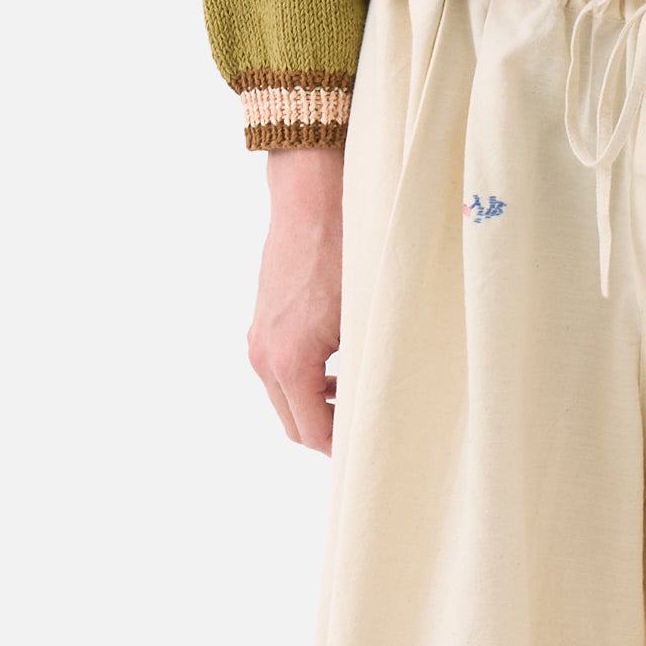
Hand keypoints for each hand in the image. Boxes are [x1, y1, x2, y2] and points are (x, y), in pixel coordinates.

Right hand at [247, 148, 343, 453]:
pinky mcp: (262, 322)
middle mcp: (264, 356)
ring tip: (360, 396)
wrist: (311, 195)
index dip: (344, 449)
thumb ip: (368, 372)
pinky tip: (340, 367)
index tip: (373, 448)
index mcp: (290, 363)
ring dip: (318, 406)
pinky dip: (307, 382)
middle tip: (371, 429)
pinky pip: (281, 371)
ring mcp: (258, 338)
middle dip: (329, 433)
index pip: (312, 434)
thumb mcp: (366, 319)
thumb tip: (386, 411)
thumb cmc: (345, 251)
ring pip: (286, 398)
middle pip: (294, 423)